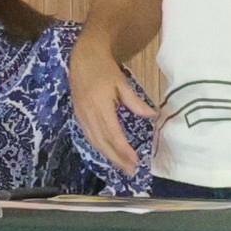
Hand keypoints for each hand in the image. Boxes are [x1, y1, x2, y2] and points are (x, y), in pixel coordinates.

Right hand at [68, 55, 146, 179]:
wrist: (82, 59)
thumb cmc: (104, 70)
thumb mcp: (121, 82)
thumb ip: (135, 102)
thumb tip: (151, 115)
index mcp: (100, 105)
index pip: (112, 133)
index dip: (123, 149)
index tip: (135, 160)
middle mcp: (89, 114)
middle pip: (103, 142)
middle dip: (117, 158)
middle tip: (131, 171)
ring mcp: (82, 117)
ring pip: (95, 142)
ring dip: (109, 157)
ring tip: (123, 167)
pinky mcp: (79, 117)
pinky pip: (89, 137)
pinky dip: (100, 148)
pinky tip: (109, 154)